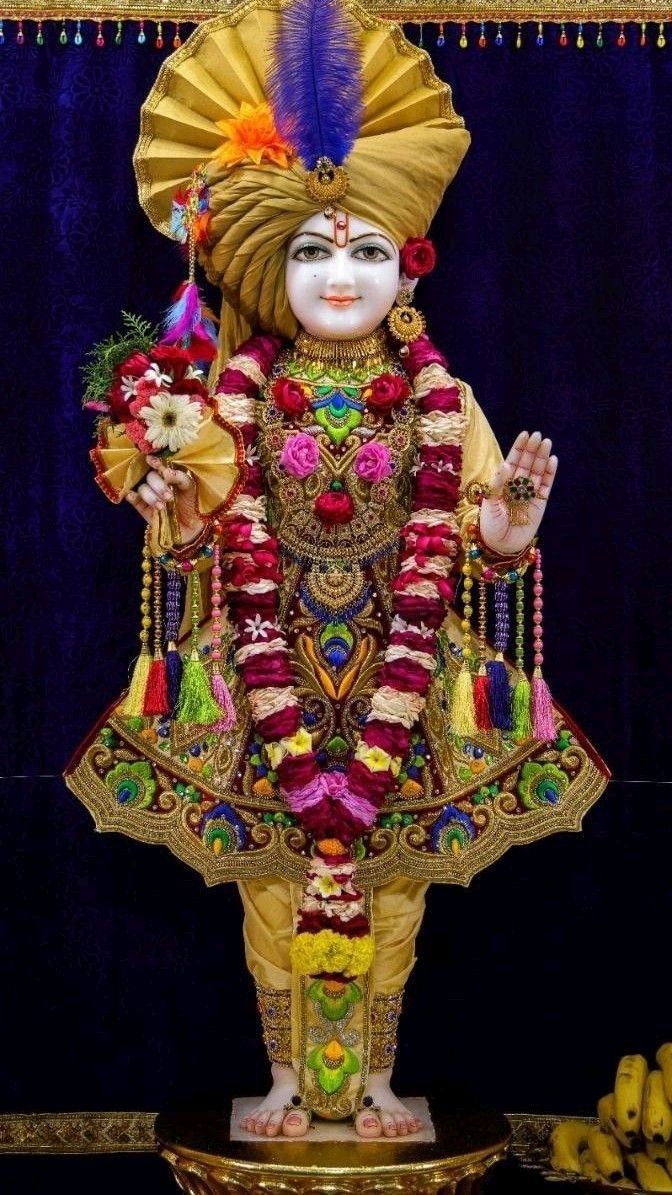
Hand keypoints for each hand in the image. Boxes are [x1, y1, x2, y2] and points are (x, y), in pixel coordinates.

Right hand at [125, 455, 204, 541]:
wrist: (191, 527)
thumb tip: (165, 471)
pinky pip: (134, 499)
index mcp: (168, 475)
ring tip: (162, 506)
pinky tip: (133, 496)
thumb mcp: (190, 488)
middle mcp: (157, 483)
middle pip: (150, 477)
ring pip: (142, 488)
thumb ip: (180, 478)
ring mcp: (149, 495)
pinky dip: (132, 497)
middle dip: (158, 485)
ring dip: (151, 496)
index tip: (152, 461)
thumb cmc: (191, 504)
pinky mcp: (143, 508)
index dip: (155, 462)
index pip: (159, 465)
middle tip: (169, 497)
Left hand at [479, 431, 557, 556]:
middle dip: (532, 449)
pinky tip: (552, 460)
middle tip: (538, 435)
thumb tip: (506, 464)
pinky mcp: (540, 503)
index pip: (513, 461)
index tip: (524, 434)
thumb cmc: (490, 526)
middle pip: (527, 464)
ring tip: (546, 443)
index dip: (519, 448)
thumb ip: (497, 484)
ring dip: (542, 457)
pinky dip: (550, 473)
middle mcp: (517, 486)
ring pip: (538, 472)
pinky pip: (546, 485)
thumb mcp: (489, 503)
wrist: (501, 546)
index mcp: (503, 484)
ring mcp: (529, 494)